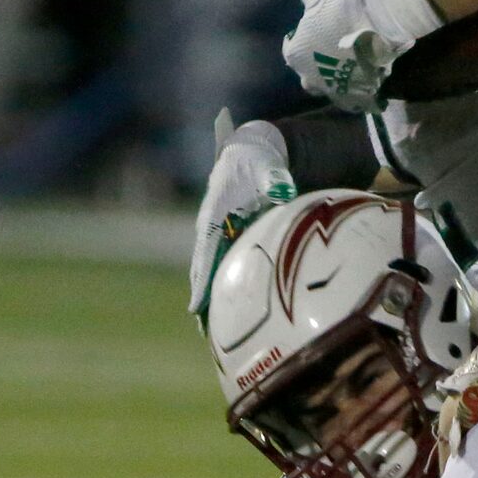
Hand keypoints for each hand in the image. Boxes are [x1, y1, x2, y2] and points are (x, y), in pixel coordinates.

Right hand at [189, 112, 294, 318]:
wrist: (251, 152)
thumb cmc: (259, 160)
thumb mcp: (267, 165)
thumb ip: (274, 179)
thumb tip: (282, 191)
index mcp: (216, 210)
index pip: (206, 248)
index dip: (201, 277)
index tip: (195, 304)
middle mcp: (211, 223)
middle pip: (203, 264)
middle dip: (201, 293)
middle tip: (200, 324)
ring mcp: (218, 230)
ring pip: (210, 266)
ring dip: (209, 292)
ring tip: (209, 325)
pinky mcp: (228, 234)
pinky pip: (223, 261)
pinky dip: (221, 282)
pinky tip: (227, 306)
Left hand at [283, 0, 444, 111]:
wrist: (380, 30)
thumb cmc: (342, 12)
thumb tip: (308, 0)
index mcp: (296, 55)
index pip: (290, 46)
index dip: (302, 36)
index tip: (314, 28)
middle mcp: (309, 79)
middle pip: (308, 72)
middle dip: (316, 63)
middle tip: (331, 47)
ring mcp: (332, 92)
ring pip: (329, 85)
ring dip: (335, 76)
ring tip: (349, 61)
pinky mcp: (355, 99)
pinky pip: (351, 95)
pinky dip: (355, 85)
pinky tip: (364, 71)